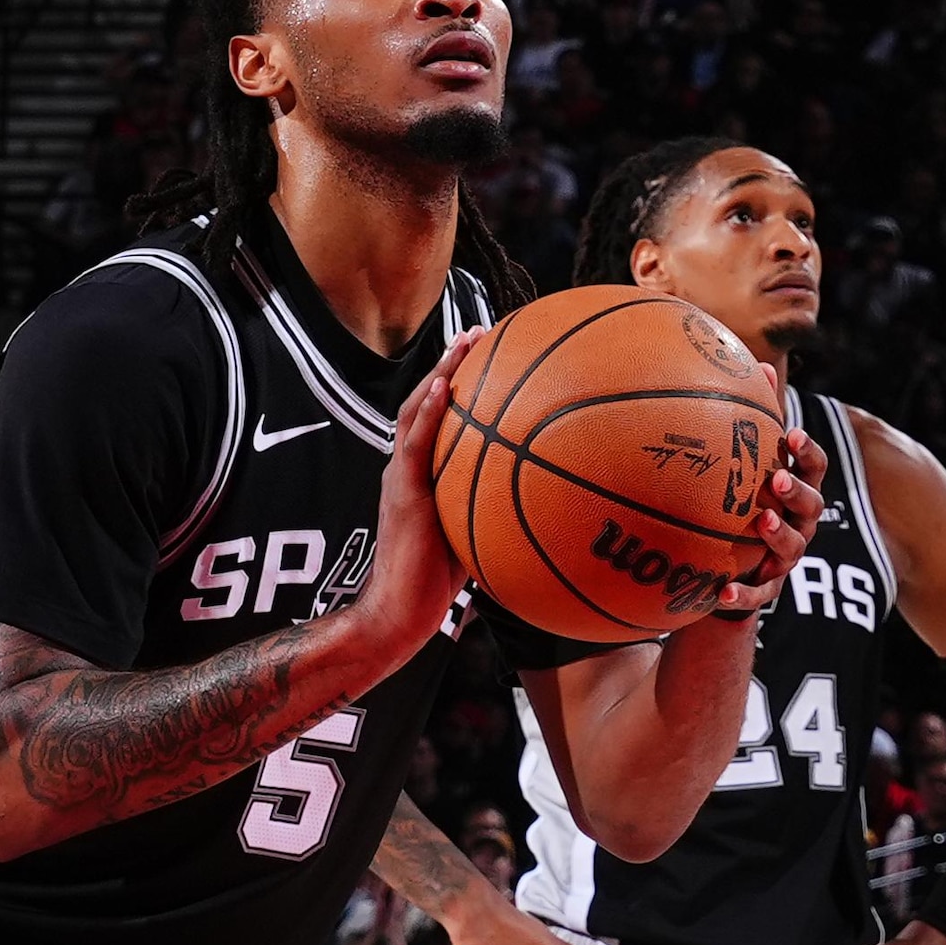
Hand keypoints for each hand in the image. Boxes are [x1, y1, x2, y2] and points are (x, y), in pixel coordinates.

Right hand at [362, 328, 491, 660]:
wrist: (401, 612)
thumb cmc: (439, 584)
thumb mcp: (474, 536)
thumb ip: (496, 511)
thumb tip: (545, 502)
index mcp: (424, 475)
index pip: (440, 419)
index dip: (459, 385)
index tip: (488, 354)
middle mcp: (408, 468)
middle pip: (426, 402)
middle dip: (452, 364)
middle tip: (480, 332)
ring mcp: (401, 478)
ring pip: (415, 413)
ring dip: (440, 374)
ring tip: (463, 343)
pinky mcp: (400, 494)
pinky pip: (412, 446)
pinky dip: (426, 415)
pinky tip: (443, 390)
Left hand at [705, 428, 831, 612]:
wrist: (725, 564)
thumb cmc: (740, 500)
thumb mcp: (748, 461)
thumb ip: (757, 419)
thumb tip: (760, 362)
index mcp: (797, 489)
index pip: (814, 467)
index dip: (808, 452)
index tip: (791, 435)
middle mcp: (799, 522)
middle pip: (812, 506)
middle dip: (798, 492)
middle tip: (778, 479)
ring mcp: (786, 556)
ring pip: (793, 548)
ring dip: (780, 534)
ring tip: (762, 521)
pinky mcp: (766, 587)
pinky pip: (759, 594)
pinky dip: (743, 595)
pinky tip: (722, 592)